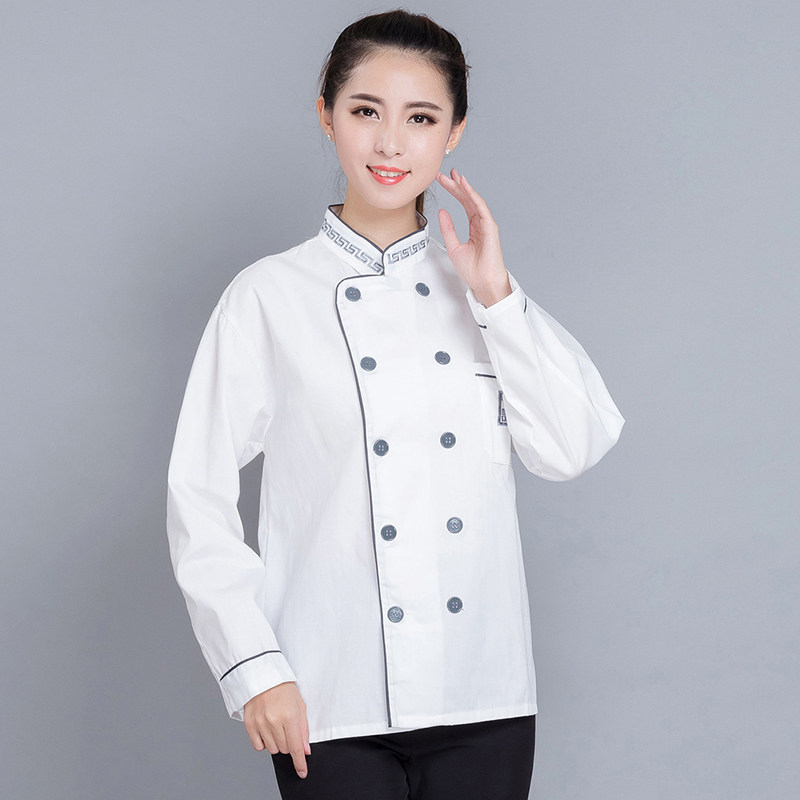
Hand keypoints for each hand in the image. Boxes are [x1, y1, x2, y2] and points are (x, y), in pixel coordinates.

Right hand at [243, 681, 310, 778]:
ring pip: (272, 749)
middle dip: (288, 743)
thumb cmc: (283, 688)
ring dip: (277, 742)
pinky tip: (266, 730)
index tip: (302, 772)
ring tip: (276, 725)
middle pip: (284, 749)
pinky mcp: (249, 724)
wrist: (262, 675)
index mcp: (289, 715)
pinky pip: (258, 746)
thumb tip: (305, 750)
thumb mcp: (300, 705)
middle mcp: (273, 721)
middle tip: (287, 728)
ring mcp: (260, 723)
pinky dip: (264, 742)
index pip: (295, 747)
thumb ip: (303, 729)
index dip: (299, 762)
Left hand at [435, 167, 511, 306]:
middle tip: (443, 174)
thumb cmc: (473, 270)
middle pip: (467, 199)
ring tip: (453, 175)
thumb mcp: (454, 247)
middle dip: (456, 185)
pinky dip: (472, 195)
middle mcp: (481, 223)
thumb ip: (448, 229)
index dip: (453, 191)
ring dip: (463, 187)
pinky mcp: (490, 227)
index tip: (442, 181)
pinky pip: (480, 207)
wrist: (483, 282)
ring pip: (474, 200)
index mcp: (474, 228)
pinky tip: (464, 186)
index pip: (463, 204)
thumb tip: (442, 212)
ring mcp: (486, 224)